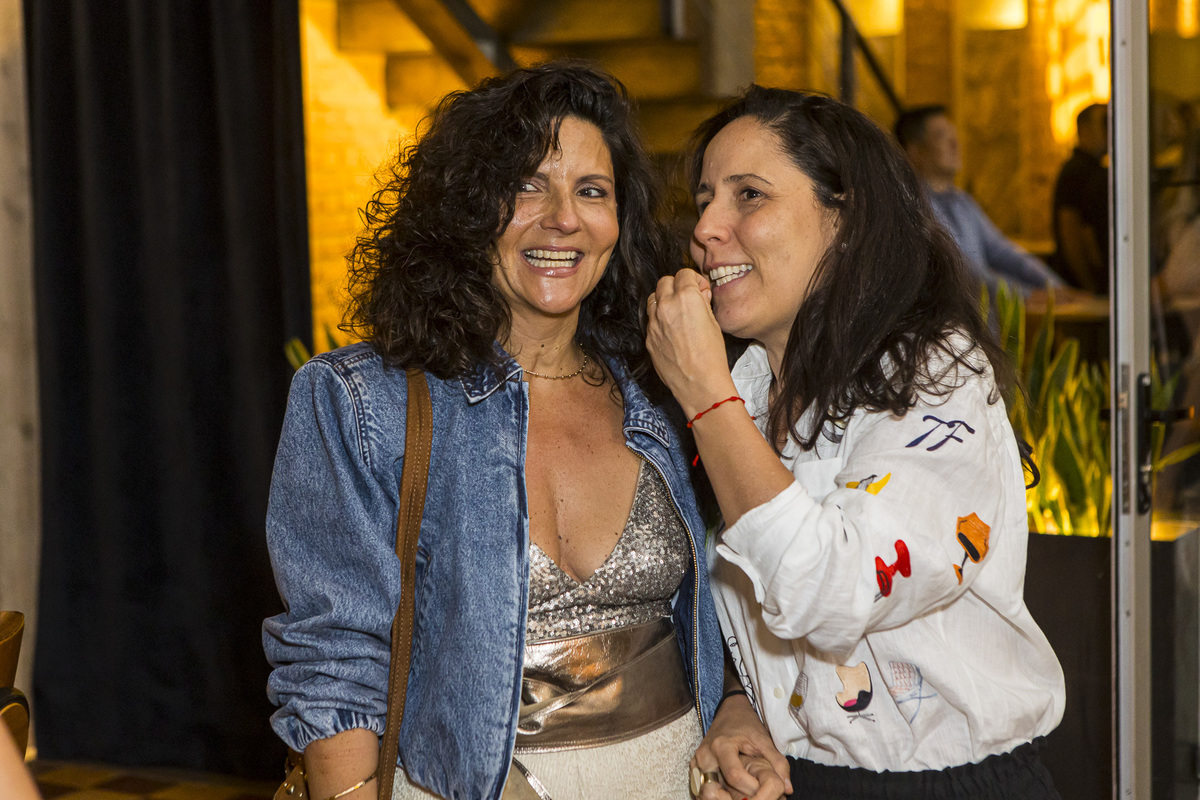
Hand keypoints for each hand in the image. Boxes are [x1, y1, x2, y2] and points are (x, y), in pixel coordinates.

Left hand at [646, 269, 736, 418]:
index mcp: (686, 298)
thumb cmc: (711, 356)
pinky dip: (659, 319)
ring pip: (653, 299)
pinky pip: (651, 320)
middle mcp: (666, 306)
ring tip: (678, 312)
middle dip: (677, 286)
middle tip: (688, 298)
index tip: (700, 289)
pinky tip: (672, 330)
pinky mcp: (648, 338)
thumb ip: (703, 304)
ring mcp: (654, 323)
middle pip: (665, 282)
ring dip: (664, 300)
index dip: (694, 280)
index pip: (684, 274)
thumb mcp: (714, 323)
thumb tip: (700, 295)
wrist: (698, 384)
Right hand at [691, 695, 790, 799]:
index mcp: (722, 745)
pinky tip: (727, 796)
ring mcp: (697, 761)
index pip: (734, 775)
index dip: (750, 788)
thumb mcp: (764, 740)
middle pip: (713, 788)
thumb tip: (788, 788)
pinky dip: (712, 796)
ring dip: (719, 799)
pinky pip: (700, 789)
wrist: (730, 711)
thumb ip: (777, 763)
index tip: (762, 790)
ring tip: (737, 799)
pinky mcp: (695, 767)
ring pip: (703, 792)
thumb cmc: (747, 725)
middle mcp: (705, 755)